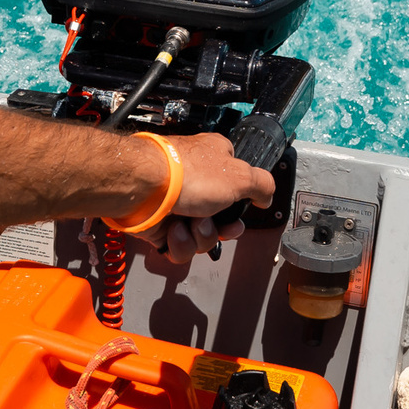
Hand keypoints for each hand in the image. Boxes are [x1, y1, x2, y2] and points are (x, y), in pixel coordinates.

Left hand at [130, 131, 274, 262]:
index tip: (239, 214)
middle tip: (212, 221)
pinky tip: (172, 229)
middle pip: (221, 219)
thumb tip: (266, 196)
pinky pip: (180, 247)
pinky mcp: (160, 225)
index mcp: (215, 161)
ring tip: (186, 221)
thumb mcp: (241, 176)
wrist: (141, 187)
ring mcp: (177, 205)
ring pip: (202, 237)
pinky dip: (179, 242)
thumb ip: (262, 185)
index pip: (237, 187)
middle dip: (218, 227)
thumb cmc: (188, 175)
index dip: (240, 206)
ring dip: (198, 235)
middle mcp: (196, 183)